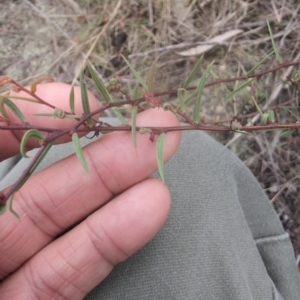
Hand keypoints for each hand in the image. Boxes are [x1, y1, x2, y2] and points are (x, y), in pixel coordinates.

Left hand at [0, 83, 180, 298]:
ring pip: (66, 223)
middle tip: (156, 125)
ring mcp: (7, 271)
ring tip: (163, 155)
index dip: (35, 114)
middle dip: (102, 150)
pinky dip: (110, 241)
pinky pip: (70, 273)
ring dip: (119, 188)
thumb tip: (28, 100)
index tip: (82, 102)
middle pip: (46, 180)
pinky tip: (151, 207)